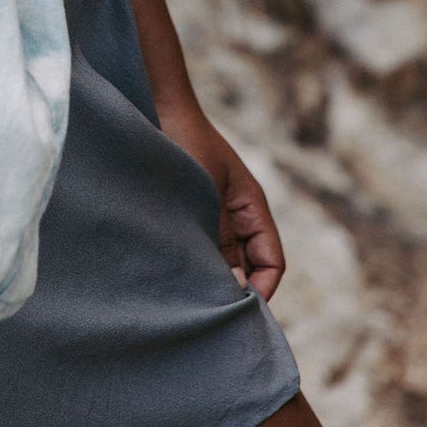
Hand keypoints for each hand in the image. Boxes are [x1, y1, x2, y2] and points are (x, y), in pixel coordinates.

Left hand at [159, 103, 285, 300]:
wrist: (154, 109)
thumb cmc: (185, 145)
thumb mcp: (207, 196)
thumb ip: (221, 240)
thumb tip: (237, 287)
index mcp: (252, 209)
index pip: (272, 262)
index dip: (262, 290)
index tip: (240, 312)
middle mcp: (236, 217)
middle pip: (249, 269)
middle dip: (236, 292)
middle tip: (214, 317)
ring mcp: (212, 218)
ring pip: (222, 263)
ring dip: (211, 280)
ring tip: (191, 300)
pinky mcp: (187, 217)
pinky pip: (199, 250)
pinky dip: (193, 266)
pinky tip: (175, 277)